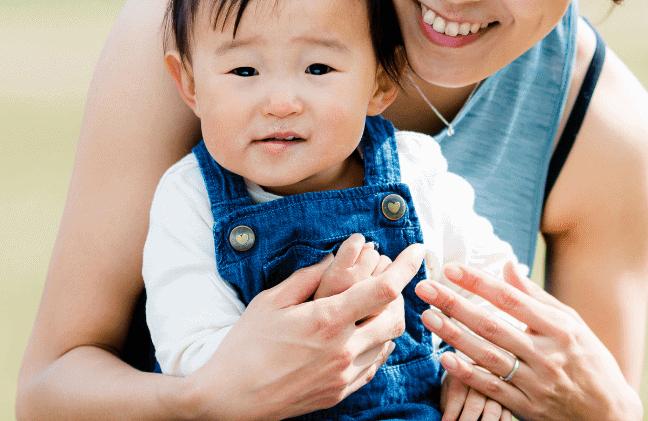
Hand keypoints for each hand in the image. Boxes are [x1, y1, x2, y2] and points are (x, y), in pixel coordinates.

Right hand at [187, 242, 425, 420]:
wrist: (230, 399)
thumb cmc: (246, 345)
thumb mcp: (272, 301)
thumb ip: (309, 277)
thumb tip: (336, 257)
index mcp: (327, 320)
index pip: (383, 289)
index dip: (405, 266)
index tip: (417, 249)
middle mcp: (343, 349)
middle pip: (395, 317)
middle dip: (400, 295)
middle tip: (390, 278)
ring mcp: (343, 374)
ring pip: (387, 342)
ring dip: (387, 319)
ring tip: (372, 304)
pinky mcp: (340, 392)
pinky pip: (373, 364)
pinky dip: (376, 344)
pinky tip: (361, 332)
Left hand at [416, 261, 641, 420]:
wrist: (610, 414)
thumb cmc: (589, 360)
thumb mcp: (572, 323)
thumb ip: (535, 296)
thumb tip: (506, 266)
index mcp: (559, 328)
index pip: (511, 299)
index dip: (479, 283)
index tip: (451, 269)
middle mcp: (547, 354)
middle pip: (492, 325)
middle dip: (455, 304)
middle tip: (425, 287)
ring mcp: (537, 384)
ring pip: (488, 356)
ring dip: (454, 335)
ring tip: (429, 316)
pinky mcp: (529, 408)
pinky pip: (492, 389)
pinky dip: (468, 374)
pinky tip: (445, 359)